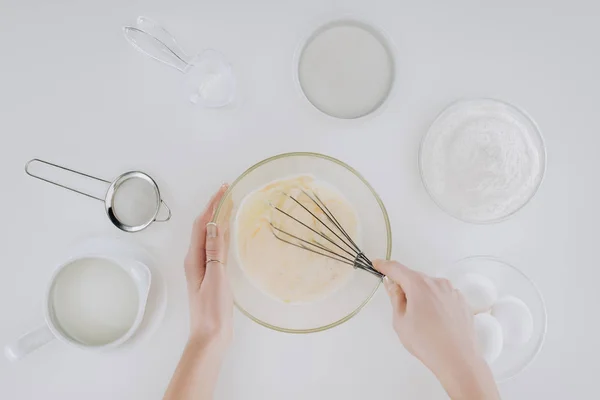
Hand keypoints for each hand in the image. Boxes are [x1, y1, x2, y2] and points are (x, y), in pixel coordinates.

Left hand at [184, 184, 232, 347]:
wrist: (210, 336)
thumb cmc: (212, 310)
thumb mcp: (216, 278)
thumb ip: (214, 251)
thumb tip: (214, 225)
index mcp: (194, 258)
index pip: (201, 224)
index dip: (212, 205)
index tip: (223, 189)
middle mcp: (196, 260)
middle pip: (203, 227)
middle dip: (214, 208)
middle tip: (228, 191)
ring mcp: (203, 268)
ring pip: (209, 236)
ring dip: (218, 220)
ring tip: (229, 206)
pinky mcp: (212, 275)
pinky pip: (215, 248)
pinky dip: (222, 235)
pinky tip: (229, 233)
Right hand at [374, 260, 498, 399]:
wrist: (458, 360)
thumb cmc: (426, 342)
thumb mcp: (400, 321)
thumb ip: (395, 298)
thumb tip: (394, 285)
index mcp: (419, 284)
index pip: (397, 268)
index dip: (384, 266)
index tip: (377, 264)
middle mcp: (437, 282)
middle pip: (415, 278)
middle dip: (405, 286)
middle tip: (400, 306)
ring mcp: (453, 291)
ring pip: (430, 287)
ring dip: (422, 296)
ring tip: (422, 320)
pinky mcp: (462, 302)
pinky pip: (443, 296)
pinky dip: (436, 303)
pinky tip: (437, 322)